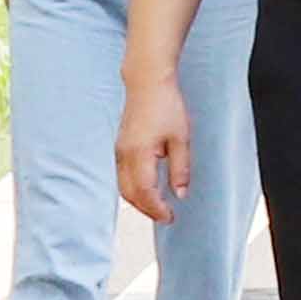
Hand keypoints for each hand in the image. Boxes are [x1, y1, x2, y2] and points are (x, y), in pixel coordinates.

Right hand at [118, 74, 192, 221]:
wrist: (147, 82)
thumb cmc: (166, 106)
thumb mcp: (181, 138)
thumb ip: (180, 168)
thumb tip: (180, 194)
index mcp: (139, 153)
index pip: (145, 192)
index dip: (157, 208)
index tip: (170, 216)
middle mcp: (124, 155)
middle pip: (130, 194)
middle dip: (147, 209)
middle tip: (165, 216)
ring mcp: (119, 151)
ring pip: (123, 187)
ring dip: (138, 200)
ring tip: (157, 206)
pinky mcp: (120, 147)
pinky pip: (122, 176)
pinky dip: (133, 188)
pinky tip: (148, 189)